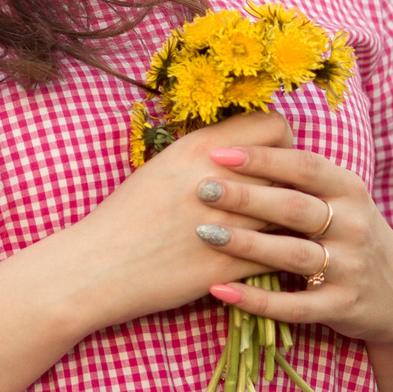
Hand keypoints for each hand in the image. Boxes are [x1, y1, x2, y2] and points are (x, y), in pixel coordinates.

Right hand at [45, 109, 298, 334]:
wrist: (97, 266)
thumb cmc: (126, 216)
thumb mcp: (163, 167)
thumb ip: (207, 154)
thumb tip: (243, 150)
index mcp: (200, 148)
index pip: (274, 125)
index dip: (281, 141)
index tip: (273, 160)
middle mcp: (220, 180)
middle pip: (291, 166)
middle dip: (295, 180)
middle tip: (287, 194)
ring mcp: (228, 223)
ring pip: (291, 212)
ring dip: (293, 219)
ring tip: (288, 226)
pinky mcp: (230, 266)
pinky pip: (279, 253)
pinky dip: (283, 254)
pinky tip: (278, 256)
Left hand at [193, 140, 392, 355]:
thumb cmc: (352, 235)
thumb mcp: (342, 199)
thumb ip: (303, 177)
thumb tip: (240, 141)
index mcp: (350, 191)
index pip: (305, 166)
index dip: (262, 159)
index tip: (218, 154)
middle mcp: (353, 226)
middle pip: (294, 207)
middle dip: (245, 197)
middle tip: (202, 189)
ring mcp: (349, 268)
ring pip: (292, 254)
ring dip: (245, 244)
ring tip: (203, 233)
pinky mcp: (341, 307)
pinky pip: (293, 305)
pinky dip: (255, 299)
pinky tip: (219, 290)